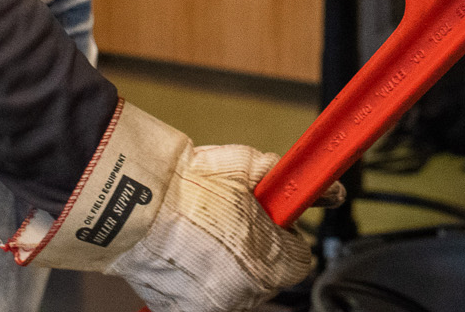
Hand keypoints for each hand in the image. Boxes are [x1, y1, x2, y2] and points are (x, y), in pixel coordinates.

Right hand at [1, 103, 311, 311]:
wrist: (133, 201)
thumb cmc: (189, 183)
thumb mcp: (250, 167)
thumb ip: (292, 183)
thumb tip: (332, 190)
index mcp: (269, 260)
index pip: (300, 259)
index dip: (284, 235)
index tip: (270, 220)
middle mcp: (243, 291)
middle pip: (268, 276)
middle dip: (256, 250)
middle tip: (231, 221)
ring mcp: (211, 304)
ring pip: (237, 290)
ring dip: (228, 268)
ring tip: (203, 235)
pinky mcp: (180, 311)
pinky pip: (205, 299)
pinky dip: (199, 281)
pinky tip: (186, 253)